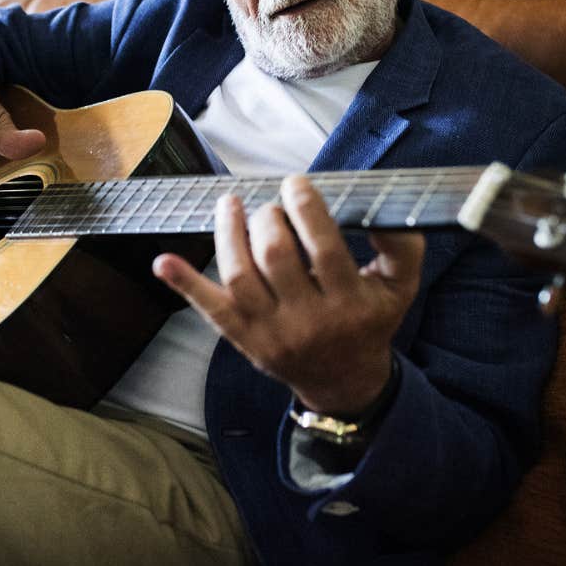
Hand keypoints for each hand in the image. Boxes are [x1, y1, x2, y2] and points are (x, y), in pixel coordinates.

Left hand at [153, 175, 423, 413]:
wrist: (344, 381)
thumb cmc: (369, 321)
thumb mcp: (400, 288)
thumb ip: (402, 247)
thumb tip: (383, 208)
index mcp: (349, 303)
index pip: (323, 247)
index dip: (305, 208)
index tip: (296, 183)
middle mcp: (309, 320)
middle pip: (276, 257)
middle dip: (268, 218)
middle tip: (270, 206)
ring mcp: (271, 332)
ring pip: (240, 277)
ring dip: (229, 234)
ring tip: (230, 204)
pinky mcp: (244, 339)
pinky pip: (210, 310)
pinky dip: (184, 285)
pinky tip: (162, 262)